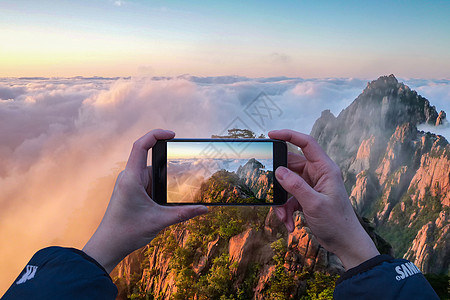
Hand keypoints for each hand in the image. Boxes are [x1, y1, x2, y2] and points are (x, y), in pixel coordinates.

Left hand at [83, 129, 207, 272]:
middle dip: (167, 169)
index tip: (172, 134)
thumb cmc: (127, 232)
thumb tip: (205, 209)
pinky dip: (157, 188)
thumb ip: (184, 213)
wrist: (108, 245)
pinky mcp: (130, 191)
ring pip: (150, 174)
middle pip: (151, 161)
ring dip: (162, 183)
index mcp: (132, 178)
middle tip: (182, 177)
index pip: (141, 145)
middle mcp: (129, 177)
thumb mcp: (160, 221)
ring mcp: (128, 184)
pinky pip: (147, 183)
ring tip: (168, 199)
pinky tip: (162, 202)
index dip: (156, 135)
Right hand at [268, 129, 378, 269]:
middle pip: (291, 165)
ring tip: (283, 216)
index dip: (289, 135)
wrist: (345, 244)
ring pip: (287, 184)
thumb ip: (296, 186)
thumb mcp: (314, 204)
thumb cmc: (337, 223)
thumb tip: (278, 171)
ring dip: (282, 201)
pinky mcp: (306, 197)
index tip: (271, 135)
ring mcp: (311, 186)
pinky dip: (286, 210)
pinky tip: (289, 224)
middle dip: (279, 180)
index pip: (306, 143)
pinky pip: (289, 198)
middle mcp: (318, 174)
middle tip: (269, 188)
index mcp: (325, 169)